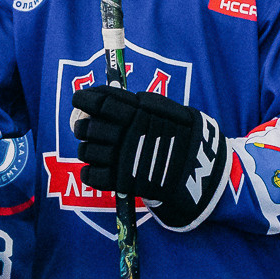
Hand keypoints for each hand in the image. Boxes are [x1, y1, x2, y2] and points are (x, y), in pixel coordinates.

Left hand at [69, 84, 224, 227]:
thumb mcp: (166, 110)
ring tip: (92, 150)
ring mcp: (123, 159)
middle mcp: (128, 135)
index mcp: (138, 113)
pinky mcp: (122, 182)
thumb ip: (137, 103)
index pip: (100, 102)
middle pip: (88, 127)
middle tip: (84, 127)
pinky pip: (92, 177)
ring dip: (85, 150)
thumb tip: (103, 96)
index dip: (84, 98)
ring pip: (86, 152)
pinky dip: (88, 173)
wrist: (200, 169)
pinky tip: (93, 169)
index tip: (79, 98)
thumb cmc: (183, 135)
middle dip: (82, 126)